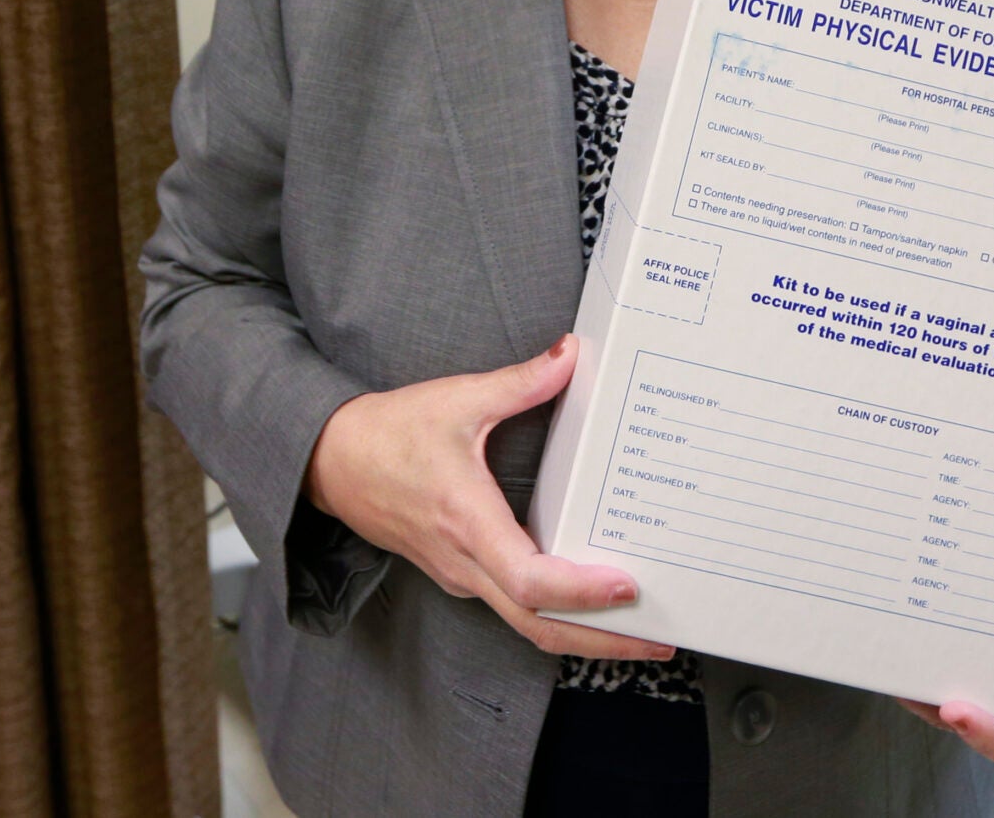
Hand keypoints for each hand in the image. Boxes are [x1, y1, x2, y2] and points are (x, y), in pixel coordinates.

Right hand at [305, 333, 672, 661]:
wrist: (330, 462)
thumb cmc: (388, 432)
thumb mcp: (457, 399)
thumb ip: (520, 381)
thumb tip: (571, 354)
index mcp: (466, 521)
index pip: (528, 581)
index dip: (579, 593)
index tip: (625, 586)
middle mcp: (465, 562)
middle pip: (539, 625)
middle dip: (603, 640)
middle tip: (663, 640)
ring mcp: (461, 576)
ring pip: (527, 624)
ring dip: (583, 636)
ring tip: (641, 629)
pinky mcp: (460, 574)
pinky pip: (514, 608)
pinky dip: (557, 616)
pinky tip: (591, 603)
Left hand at [896, 609, 993, 771]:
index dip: (986, 736)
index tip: (958, 712)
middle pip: (975, 724)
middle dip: (944, 712)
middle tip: (921, 690)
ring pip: (954, 696)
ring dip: (925, 685)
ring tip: (903, 658)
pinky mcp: (980, 664)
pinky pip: (949, 668)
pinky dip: (927, 659)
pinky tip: (908, 640)